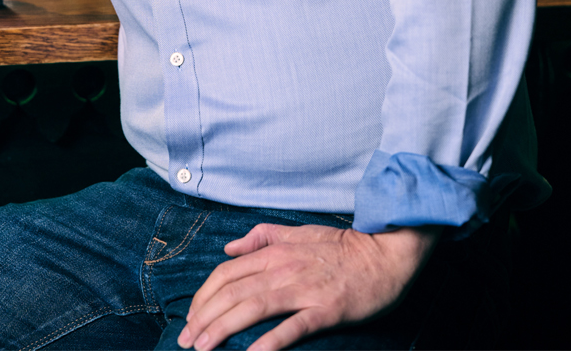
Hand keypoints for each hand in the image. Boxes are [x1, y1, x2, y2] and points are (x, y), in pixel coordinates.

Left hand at [177, 221, 438, 350]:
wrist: (384, 254)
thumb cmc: (341, 246)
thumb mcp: (297, 232)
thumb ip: (261, 237)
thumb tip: (230, 247)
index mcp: (275, 251)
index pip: (227, 273)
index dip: (204, 296)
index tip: (191, 317)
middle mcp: (283, 268)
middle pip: (233, 292)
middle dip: (204, 317)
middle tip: (186, 341)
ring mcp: (304, 288)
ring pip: (253, 307)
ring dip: (223, 328)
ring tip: (202, 348)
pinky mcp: (325, 309)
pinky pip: (293, 327)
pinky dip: (269, 341)